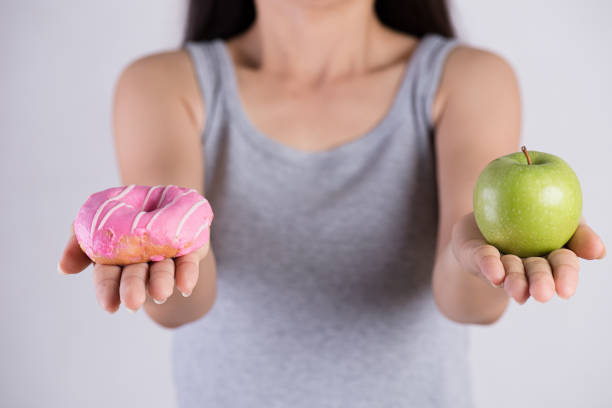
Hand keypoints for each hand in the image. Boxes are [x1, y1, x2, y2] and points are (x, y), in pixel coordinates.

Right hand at [57, 223, 209, 312]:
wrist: (160, 197)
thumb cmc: (123, 212)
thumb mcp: (94, 217)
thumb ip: (78, 241)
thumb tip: (63, 268)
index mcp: (115, 259)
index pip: (108, 276)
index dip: (107, 290)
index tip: (110, 305)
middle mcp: (141, 263)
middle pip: (135, 277)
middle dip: (133, 289)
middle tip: (134, 302)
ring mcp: (166, 258)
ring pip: (163, 272)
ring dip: (161, 283)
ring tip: (161, 294)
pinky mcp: (189, 250)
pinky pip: (189, 264)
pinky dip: (186, 275)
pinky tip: (185, 286)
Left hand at [451, 212, 605, 303]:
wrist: (486, 213)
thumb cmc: (532, 216)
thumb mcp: (563, 216)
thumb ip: (579, 232)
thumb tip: (599, 251)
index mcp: (551, 255)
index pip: (563, 266)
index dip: (566, 277)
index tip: (565, 290)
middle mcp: (526, 265)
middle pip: (536, 275)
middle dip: (540, 284)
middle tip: (542, 294)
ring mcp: (501, 262)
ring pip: (510, 273)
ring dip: (515, 282)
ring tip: (516, 289)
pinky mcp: (475, 255)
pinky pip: (482, 260)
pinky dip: (489, 266)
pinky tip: (494, 273)